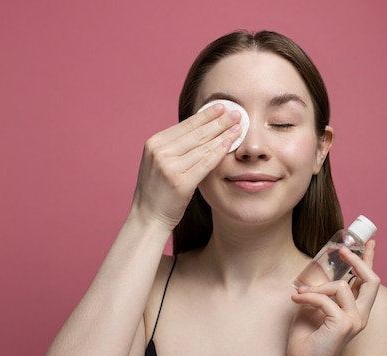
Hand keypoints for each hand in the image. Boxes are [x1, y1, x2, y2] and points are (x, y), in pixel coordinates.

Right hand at [130, 104, 242, 228]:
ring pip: (203, 146)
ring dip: (223, 134)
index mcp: (154, 143)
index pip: (185, 125)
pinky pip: (206, 163)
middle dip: (219, 121)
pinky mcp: (180, 183)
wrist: (148, 217)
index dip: (206, 115)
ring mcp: (169, 167)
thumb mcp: (159, 162)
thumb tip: (200, 129)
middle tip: (236, 112)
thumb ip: (175, 147)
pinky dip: (220, 152)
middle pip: (196, 133)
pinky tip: (231, 144)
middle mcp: (160, 152)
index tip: (221, 107)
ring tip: (239, 126)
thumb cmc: (157, 191)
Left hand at [287, 241, 380, 355]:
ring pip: (341, 286)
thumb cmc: (306, 339)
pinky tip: (296, 300)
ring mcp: (354, 320)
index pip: (368, 282)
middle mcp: (360, 316)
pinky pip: (325, 299)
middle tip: (343, 250)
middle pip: (371, 280)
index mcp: (355, 311)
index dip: (370, 260)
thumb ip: (322, 293)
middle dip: (358, 261)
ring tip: (300, 294)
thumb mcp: (314, 308)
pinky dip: (308, 296)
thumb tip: (320, 274)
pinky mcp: (343, 324)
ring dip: (317, 287)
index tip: (370, 242)